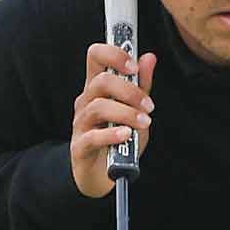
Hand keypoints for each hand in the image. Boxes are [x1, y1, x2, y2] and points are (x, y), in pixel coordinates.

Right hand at [71, 43, 158, 197]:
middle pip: (100, 81)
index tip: (134, 66)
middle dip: (129, 91)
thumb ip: (141, 86)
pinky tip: (127, 135)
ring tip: (145, 123)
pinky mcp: (80, 147)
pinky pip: (93, 136)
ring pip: (98, 108)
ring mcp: (81, 124)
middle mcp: (86, 102)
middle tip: (149, 106)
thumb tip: (149, 57)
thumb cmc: (120, 140)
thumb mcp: (136, 111)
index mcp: (98, 88)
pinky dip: (112, 134)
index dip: (114, 54)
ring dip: (126, 113)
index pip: (96, 56)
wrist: (105, 175)